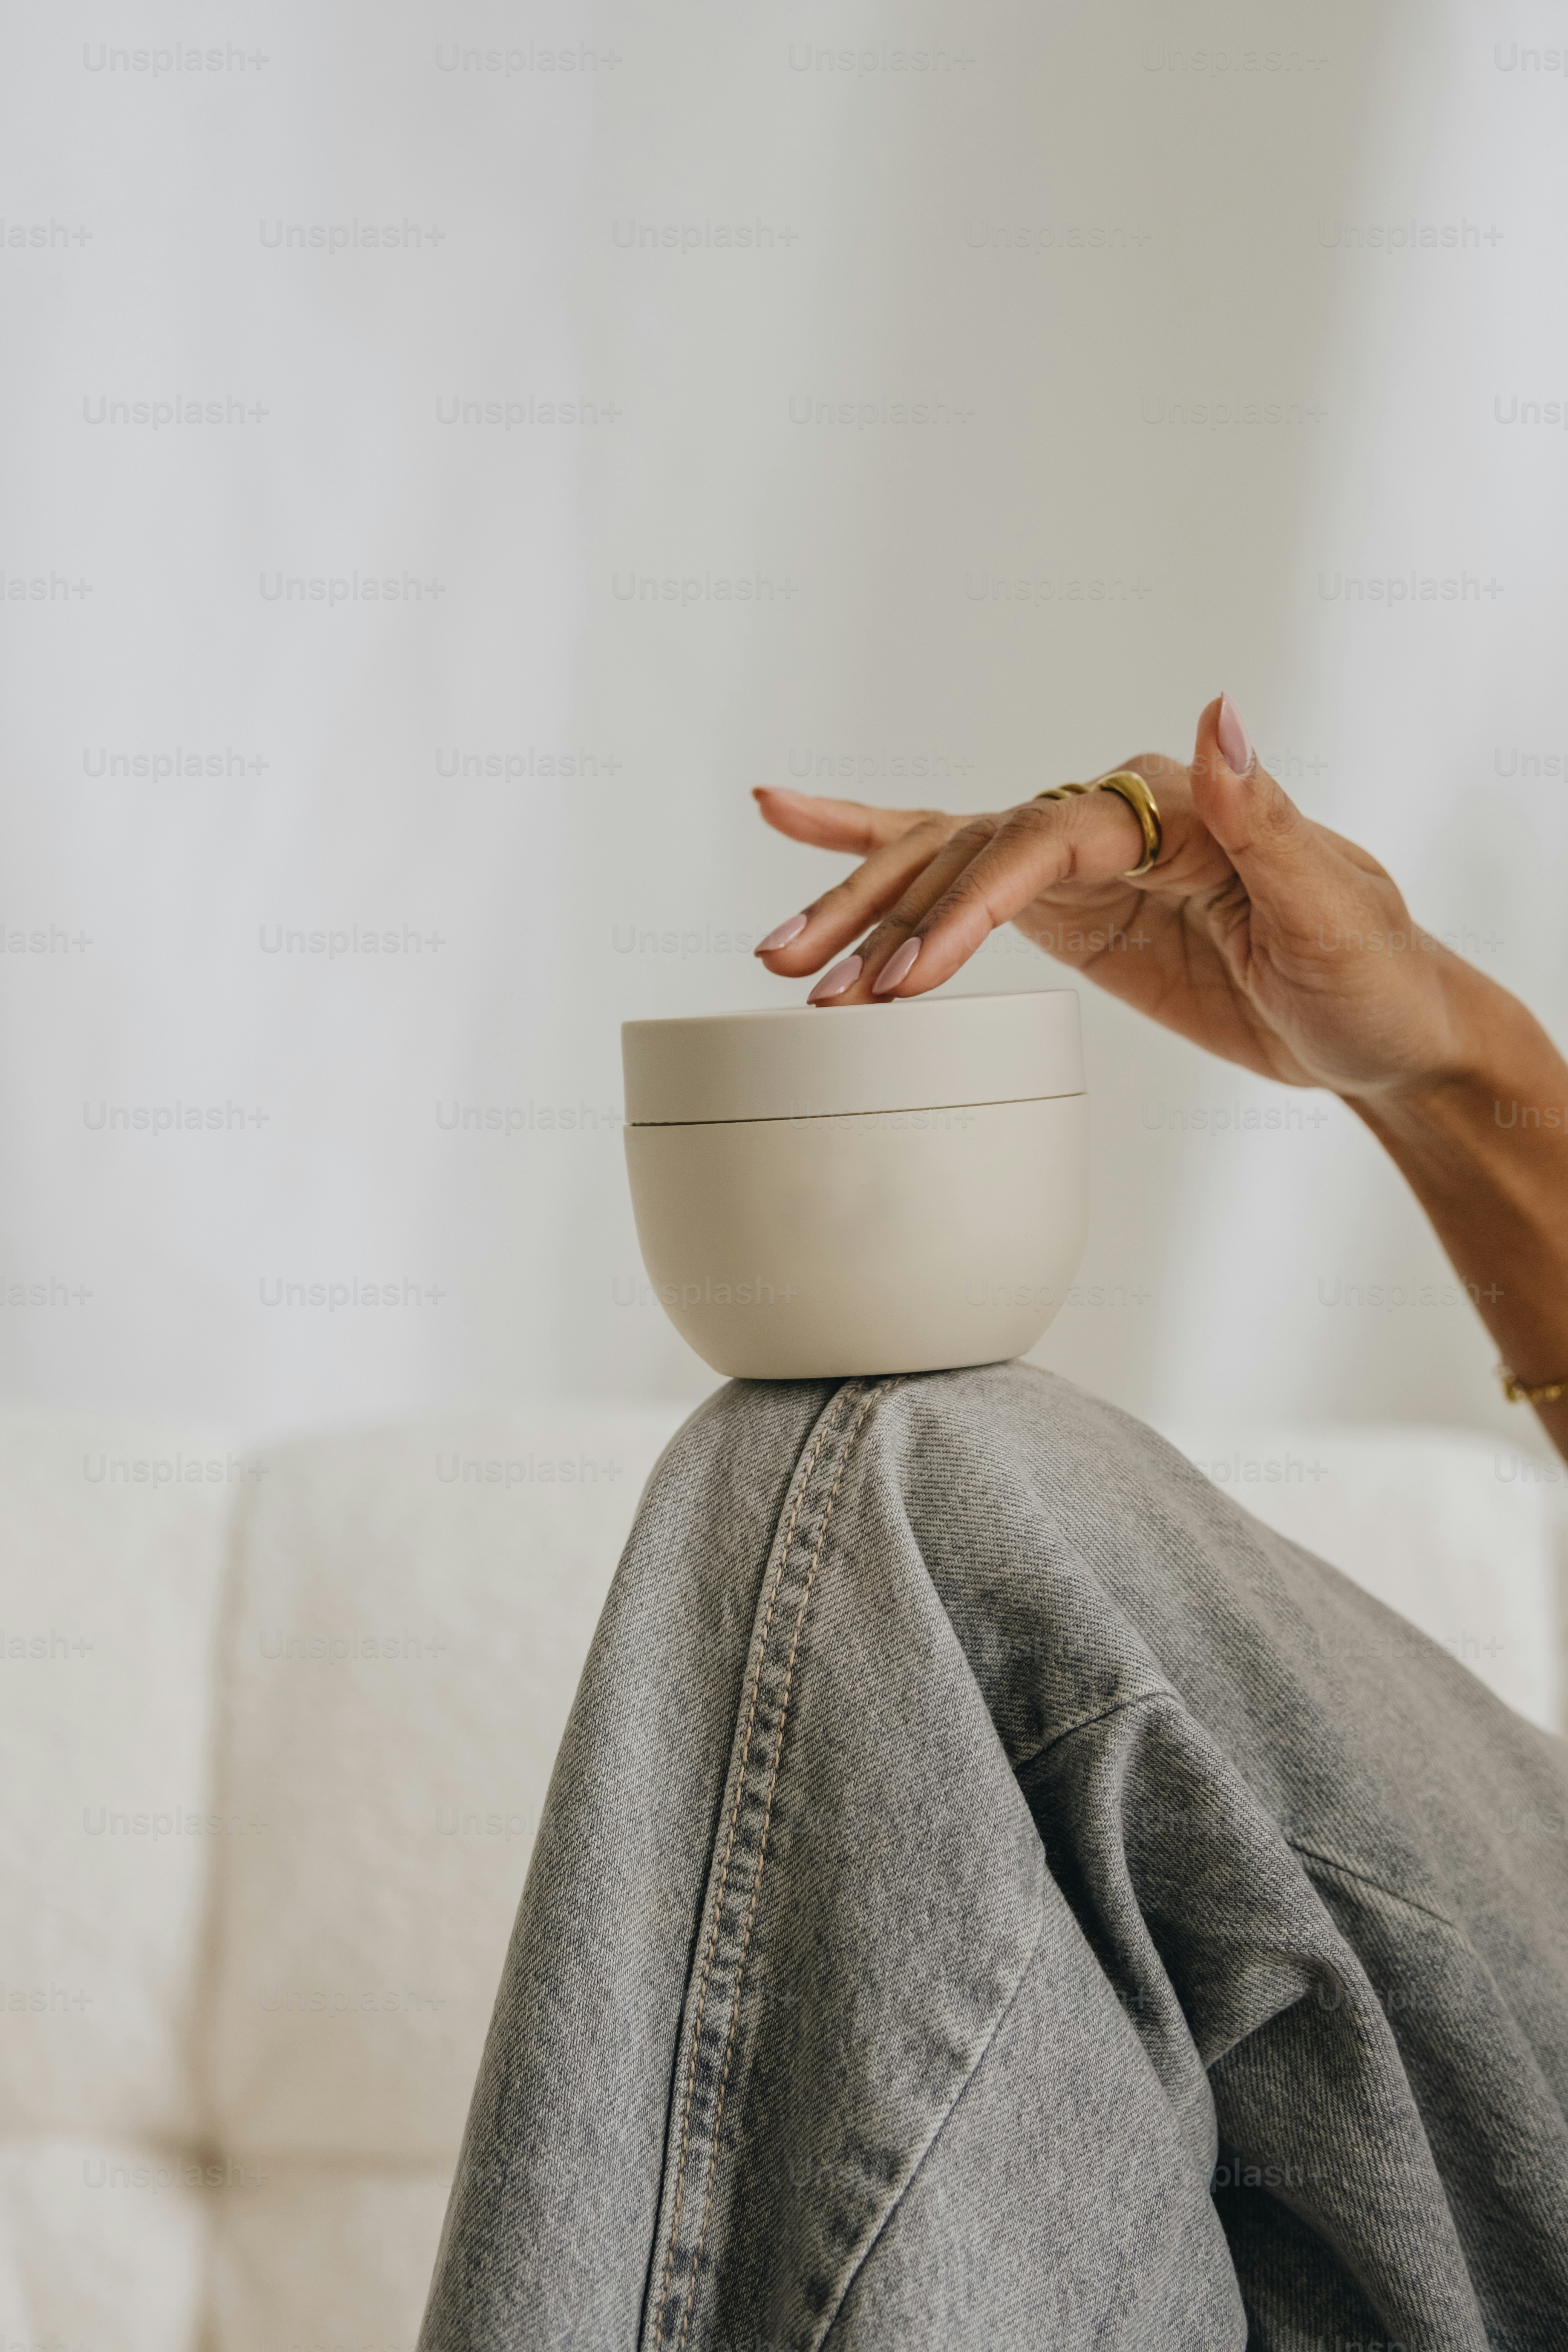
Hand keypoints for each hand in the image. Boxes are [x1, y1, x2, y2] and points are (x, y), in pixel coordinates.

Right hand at [754, 695, 1482, 1099]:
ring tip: (780, 956)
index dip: (968, 905)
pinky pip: (961, 884)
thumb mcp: (1334, 907)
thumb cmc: (1373, 973)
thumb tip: (1221, 714)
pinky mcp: (1068, 910)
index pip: (1043, 842)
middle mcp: (1115, 818)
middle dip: (879, 907)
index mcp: (1176, 806)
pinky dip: (887, 867)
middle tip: (798, 963)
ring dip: (861, 910)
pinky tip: (803, 836)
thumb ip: (1265, 818)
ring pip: (945, 867)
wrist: (1384, 1028)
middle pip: (970, 847)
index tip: (910, 976)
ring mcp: (1084, 863)